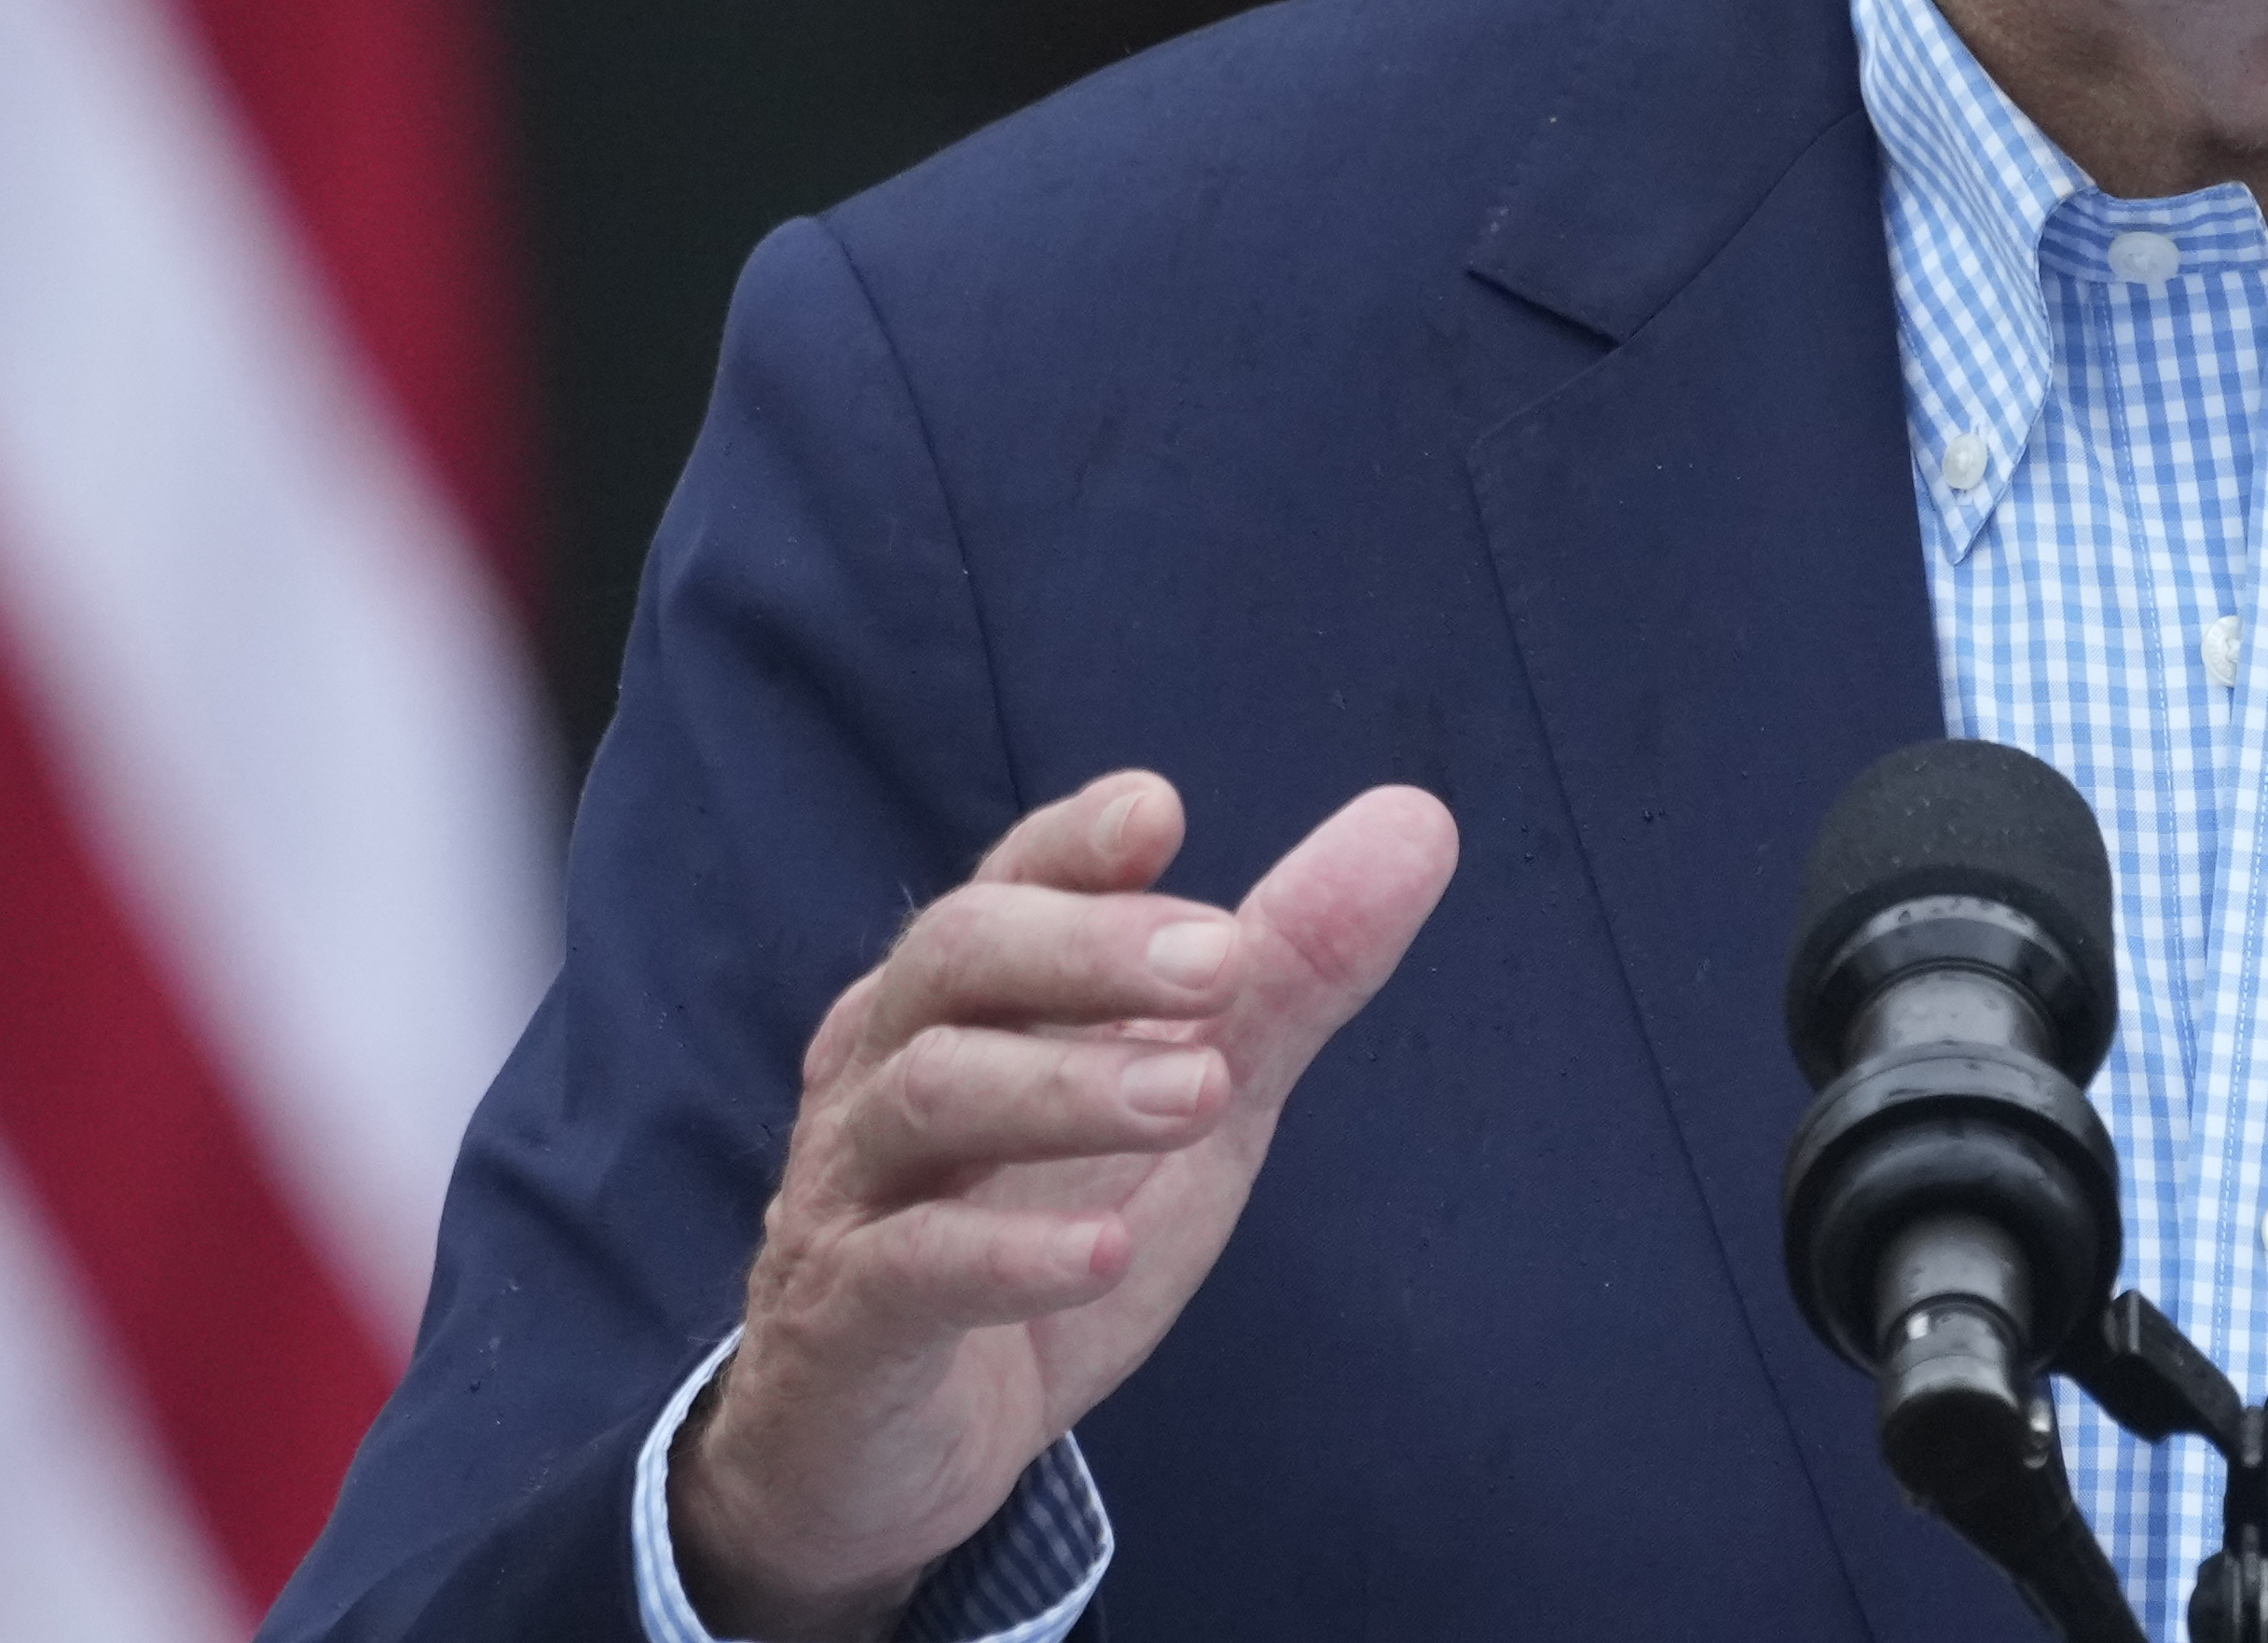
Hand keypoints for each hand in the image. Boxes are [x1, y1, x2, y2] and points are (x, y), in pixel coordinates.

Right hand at [669, 771, 1458, 1639]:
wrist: (888, 1456)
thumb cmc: (1041, 1230)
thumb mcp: (1194, 1103)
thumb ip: (1289, 976)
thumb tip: (1420, 820)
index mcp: (969, 999)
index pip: (1006, 882)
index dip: (1073, 843)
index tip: (1159, 811)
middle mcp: (889, 1068)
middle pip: (954, 956)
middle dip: (1088, 947)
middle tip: (1222, 960)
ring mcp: (855, 1194)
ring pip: (928, 1095)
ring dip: (1070, 1084)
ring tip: (1204, 1092)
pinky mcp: (848, 1327)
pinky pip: (907, 1270)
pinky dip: (1010, 1253)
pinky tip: (1106, 1249)